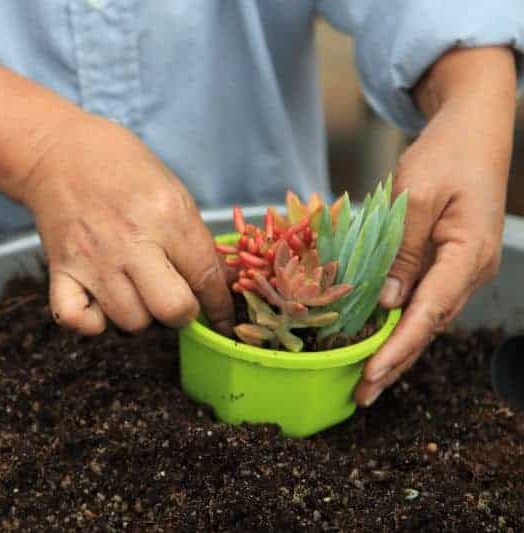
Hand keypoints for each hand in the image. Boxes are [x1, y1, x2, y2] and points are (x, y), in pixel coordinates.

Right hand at [23, 115, 234, 335]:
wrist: (58, 150)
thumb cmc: (120, 165)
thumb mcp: (172, 189)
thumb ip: (194, 238)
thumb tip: (220, 283)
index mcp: (167, 216)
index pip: (206, 277)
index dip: (220, 306)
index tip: (223, 318)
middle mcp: (131, 242)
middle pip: (173, 311)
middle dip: (182, 312)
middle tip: (175, 298)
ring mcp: (93, 260)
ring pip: (131, 322)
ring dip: (140, 314)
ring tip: (135, 291)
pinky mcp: (61, 271)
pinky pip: (76, 321)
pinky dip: (91, 323)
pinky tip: (100, 305)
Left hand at [354, 47, 516, 405]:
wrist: (472, 131)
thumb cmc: (447, 155)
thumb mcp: (418, 197)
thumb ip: (401, 250)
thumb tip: (386, 303)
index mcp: (468, 256)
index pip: (429, 313)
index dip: (397, 348)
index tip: (369, 376)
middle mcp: (468, 271)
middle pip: (427, 326)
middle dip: (393, 363)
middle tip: (359, 397)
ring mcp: (459, 269)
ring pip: (423, 318)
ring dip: (393, 349)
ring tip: (363, 381)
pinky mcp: (445, 262)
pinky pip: (420, 300)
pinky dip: (396, 324)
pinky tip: (374, 340)